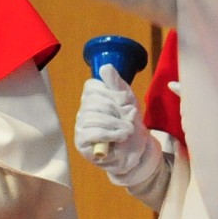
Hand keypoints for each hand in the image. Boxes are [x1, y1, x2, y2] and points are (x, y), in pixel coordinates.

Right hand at [73, 66, 162, 189]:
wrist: (137, 151)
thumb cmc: (130, 124)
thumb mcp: (129, 101)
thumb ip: (117, 84)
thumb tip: (105, 67)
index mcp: (93, 97)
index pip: (91, 86)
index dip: (111, 92)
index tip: (124, 100)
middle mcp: (83, 110)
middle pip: (94, 101)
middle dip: (116, 110)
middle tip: (129, 118)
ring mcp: (80, 126)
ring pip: (93, 117)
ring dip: (116, 124)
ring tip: (128, 130)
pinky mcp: (81, 142)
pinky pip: (91, 132)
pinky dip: (110, 134)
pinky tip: (120, 137)